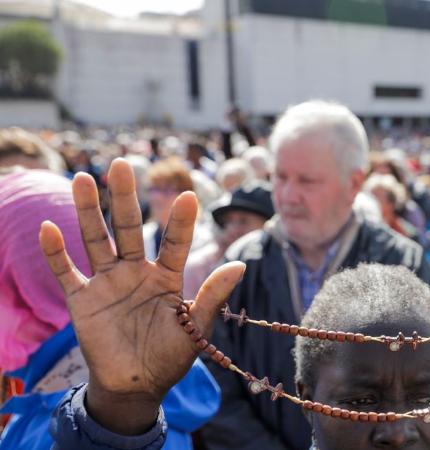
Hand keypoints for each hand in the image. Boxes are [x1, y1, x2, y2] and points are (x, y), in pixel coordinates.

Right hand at [39, 159, 244, 434]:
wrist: (137, 386)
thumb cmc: (171, 356)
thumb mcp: (197, 327)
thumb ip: (214, 295)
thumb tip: (241, 264)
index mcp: (167, 277)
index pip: (175, 242)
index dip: (181, 222)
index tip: (188, 196)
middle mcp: (136, 272)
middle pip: (130, 228)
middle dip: (126, 198)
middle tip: (122, 164)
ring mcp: (108, 283)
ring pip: (97, 239)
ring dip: (89, 211)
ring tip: (84, 179)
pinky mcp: (83, 300)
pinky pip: (66, 272)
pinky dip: (56, 252)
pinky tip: (50, 227)